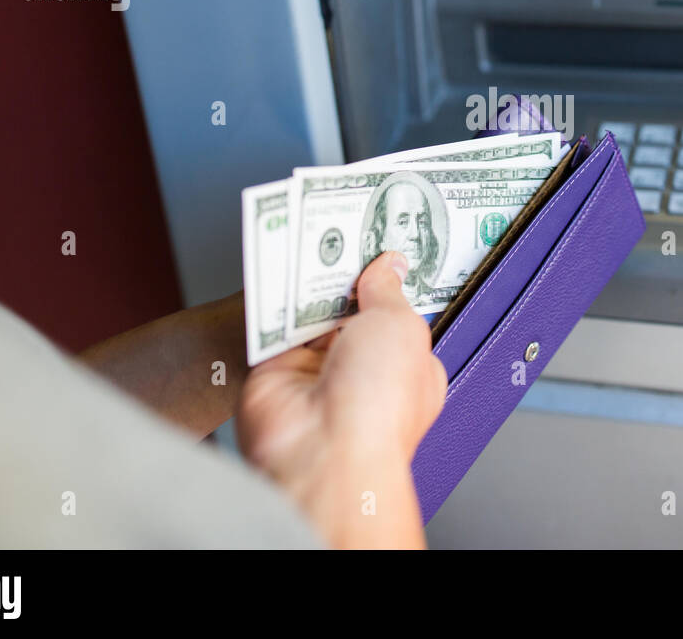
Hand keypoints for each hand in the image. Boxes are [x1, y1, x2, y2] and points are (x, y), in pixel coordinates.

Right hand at [236, 251, 446, 547]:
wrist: (321, 449)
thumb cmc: (379, 405)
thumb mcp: (400, 325)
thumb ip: (388, 290)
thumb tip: (388, 264)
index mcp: (408, 367)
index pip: (397, 314)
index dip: (389, 280)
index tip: (379, 243)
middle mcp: (363, 371)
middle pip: (350, 309)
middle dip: (345, 278)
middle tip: (340, 232)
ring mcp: (318, 371)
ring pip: (311, 312)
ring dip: (309, 284)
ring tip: (311, 240)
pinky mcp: (277, 370)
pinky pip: (274, 323)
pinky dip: (275, 298)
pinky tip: (280, 268)